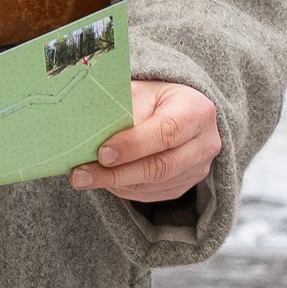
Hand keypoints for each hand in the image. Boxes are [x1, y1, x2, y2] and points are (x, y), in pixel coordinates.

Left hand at [69, 79, 219, 204]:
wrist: (176, 111)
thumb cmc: (154, 99)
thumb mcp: (140, 92)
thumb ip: (122, 111)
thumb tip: (89, 135)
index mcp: (197, 111)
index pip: (166, 132)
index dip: (132, 146)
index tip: (102, 153)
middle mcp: (205, 143)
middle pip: (160, 167)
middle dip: (116, 173)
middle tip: (81, 175)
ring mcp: (198, 168)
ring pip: (153, 185)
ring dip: (115, 184)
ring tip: (84, 178)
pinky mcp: (185, 185)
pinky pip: (151, 194)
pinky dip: (124, 189)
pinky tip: (105, 180)